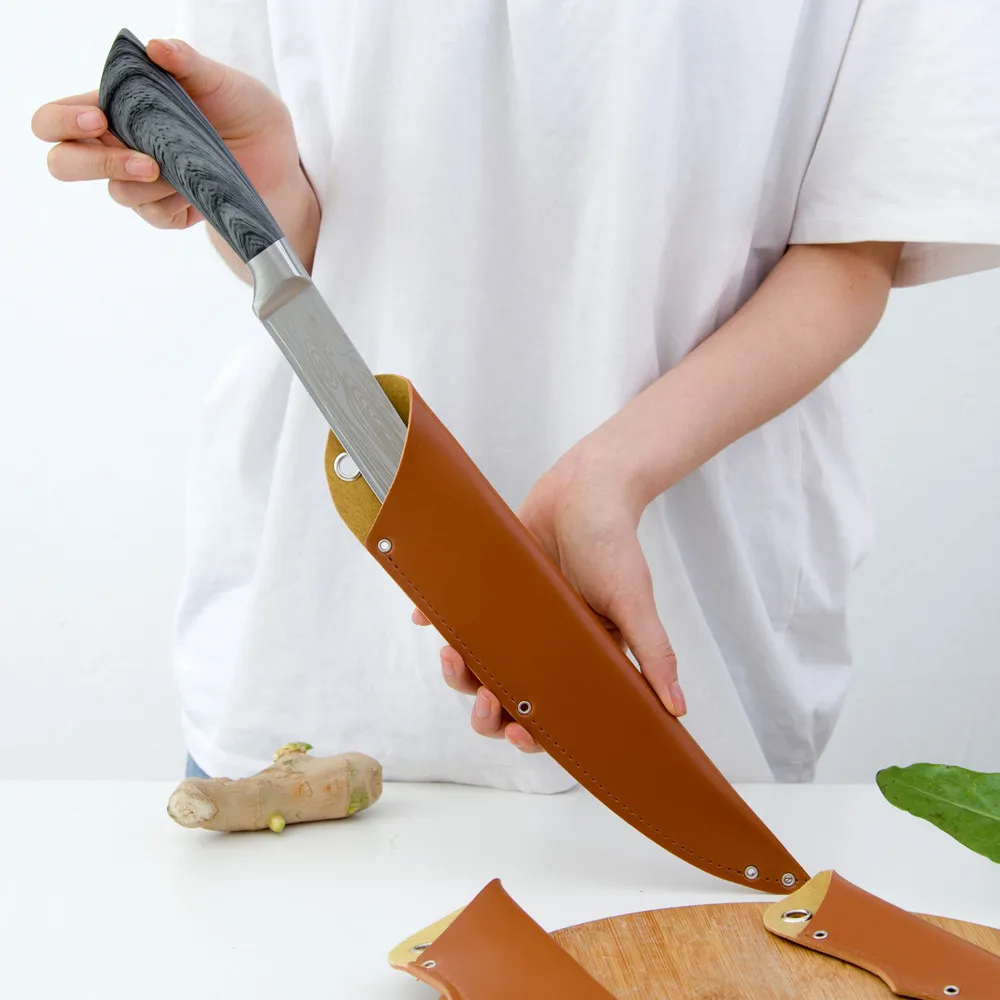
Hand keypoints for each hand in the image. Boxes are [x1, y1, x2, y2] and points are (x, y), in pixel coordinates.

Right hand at [32, 38, 301, 231]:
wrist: (277, 152)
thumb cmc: (242, 107)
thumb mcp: (220, 79)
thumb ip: (186, 62)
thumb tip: (156, 46)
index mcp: (115, 106)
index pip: (56, 120)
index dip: (63, 122)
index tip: (98, 117)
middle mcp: (119, 145)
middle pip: (66, 163)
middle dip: (93, 163)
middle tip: (145, 161)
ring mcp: (142, 182)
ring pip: (118, 193)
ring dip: (149, 184)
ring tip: (183, 169)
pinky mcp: (167, 210)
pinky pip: (155, 215)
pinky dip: (176, 204)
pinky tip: (197, 188)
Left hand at [412, 424, 686, 752]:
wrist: (585, 487)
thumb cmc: (615, 544)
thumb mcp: (634, 601)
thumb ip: (653, 653)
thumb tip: (678, 710)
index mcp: (579, 659)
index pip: (553, 712)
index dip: (534, 732)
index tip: (522, 733)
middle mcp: (542, 646)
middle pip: (507, 698)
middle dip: (490, 711)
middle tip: (488, 698)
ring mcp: (512, 620)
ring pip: (477, 663)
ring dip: (459, 672)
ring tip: (453, 657)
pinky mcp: (490, 590)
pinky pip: (456, 613)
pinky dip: (437, 620)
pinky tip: (426, 621)